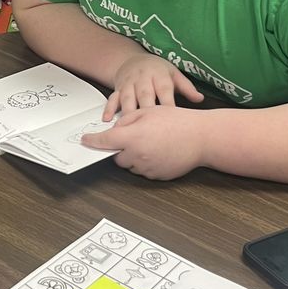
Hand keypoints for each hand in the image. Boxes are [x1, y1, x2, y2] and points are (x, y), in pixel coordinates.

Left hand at [82, 106, 205, 180]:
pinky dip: (146, 162)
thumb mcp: (149, 112)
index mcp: (132, 137)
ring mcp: (147, 168)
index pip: (105, 141)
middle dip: (120, 148)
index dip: (93, 141)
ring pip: (131, 165)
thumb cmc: (177, 121)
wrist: (201, 138)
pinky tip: (159, 151)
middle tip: (134, 136)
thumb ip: (128, 120)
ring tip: (152, 142)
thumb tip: (117, 129)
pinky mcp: (157, 176)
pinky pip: (144, 170)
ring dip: (133, 156)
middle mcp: (137, 155)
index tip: (86, 141)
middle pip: (117, 157)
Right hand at [103, 54, 203, 119]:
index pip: (164, 89)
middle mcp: (143, 78)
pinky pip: (112, 98)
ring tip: (128, 127)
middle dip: (146, 109)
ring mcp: (129, 84)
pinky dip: (109, 109)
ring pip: (127, 97)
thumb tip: (200, 99)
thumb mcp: (173, 74)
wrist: (133, 60)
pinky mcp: (117, 88)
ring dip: (128, 112)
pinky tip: (107, 119)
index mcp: (159, 75)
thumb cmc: (157, 71)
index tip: (172, 117)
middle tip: (149, 126)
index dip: (168, 103)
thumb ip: (186, 87)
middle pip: (144, 94)